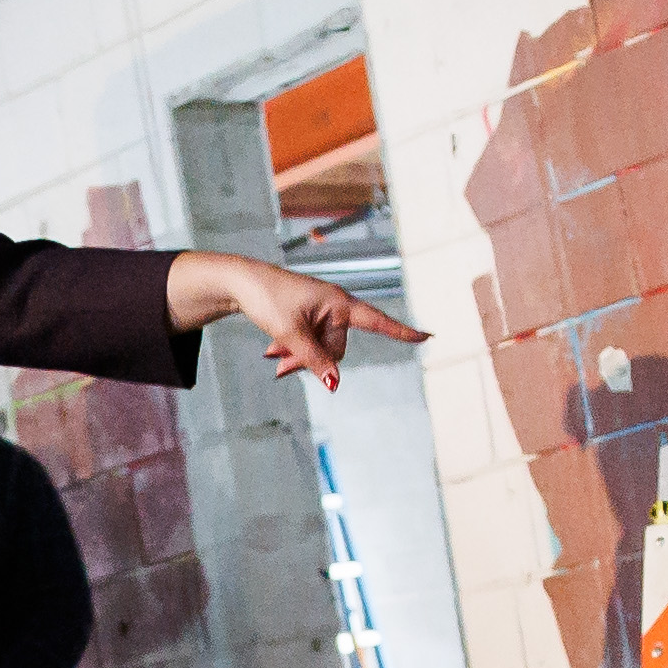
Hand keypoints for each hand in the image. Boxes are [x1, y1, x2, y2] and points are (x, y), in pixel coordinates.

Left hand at [167, 250, 428, 391]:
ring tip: (270, 357)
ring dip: (298, 358)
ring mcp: (321, 312)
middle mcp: (335, 306)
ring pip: (320, 349)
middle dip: (312, 361)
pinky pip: (310, 342)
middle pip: (337, 348)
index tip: (427, 337)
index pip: (377, 321)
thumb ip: (313, 359)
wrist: (240, 282)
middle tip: (278, 366)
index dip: (402, 332)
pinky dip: (293, 349)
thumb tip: (334, 385)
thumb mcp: (290, 333)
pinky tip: (271, 351)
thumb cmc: (267, 300)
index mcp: (339, 303)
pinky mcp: (307, 316)